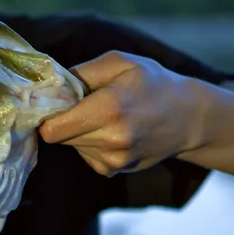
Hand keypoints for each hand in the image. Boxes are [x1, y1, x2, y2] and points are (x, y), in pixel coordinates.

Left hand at [39, 50, 206, 175]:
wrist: (188, 117)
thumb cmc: (151, 83)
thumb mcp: (120, 63)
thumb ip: (80, 73)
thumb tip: (46, 86)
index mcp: (109, 109)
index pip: (52, 129)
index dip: (47, 116)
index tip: (54, 104)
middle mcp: (111, 139)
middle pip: (58, 137)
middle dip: (64, 121)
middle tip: (84, 106)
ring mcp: (112, 159)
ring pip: (71, 146)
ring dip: (78, 132)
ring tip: (104, 118)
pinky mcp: (112, 171)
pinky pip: (85, 155)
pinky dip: (90, 144)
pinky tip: (111, 132)